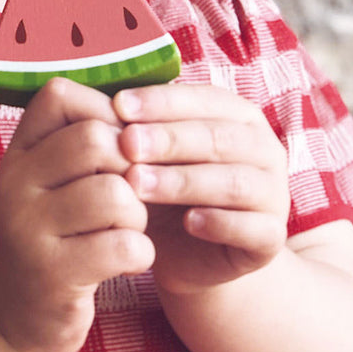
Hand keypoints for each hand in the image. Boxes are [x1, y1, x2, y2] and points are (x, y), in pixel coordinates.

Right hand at [0, 79, 154, 351]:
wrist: (3, 315)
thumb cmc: (43, 238)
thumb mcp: (42, 184)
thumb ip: (73, 143)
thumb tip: (135, 103)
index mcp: (16, 156)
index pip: (60, 96)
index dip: (104, 111)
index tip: (116, 147)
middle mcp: (14, 186)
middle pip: (96, 141)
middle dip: (129, 167)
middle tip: (127, 195)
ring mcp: (30, 231)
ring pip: (115, 194)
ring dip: (137, 215)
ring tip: (125, 230)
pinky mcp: (53, 275)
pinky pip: (124, 246)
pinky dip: (140, 253)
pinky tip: (125, 261)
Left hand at [114, 84, 289, 294]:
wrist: (190, 258)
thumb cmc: (162, 195)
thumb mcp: (145, 158)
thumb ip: (129, 127)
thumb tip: (79, 93)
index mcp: (237, 117)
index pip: (203, 99)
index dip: (161, 102)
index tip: (118, 105)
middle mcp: (263, 149)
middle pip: (218, 138)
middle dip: (169, 139)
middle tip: (125, 144)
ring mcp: (273, 194)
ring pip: (234, 182)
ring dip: (185, 181)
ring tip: (138, 184)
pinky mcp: (271, 238)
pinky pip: (253, 228)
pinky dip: (221, 223)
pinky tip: (188, 223)